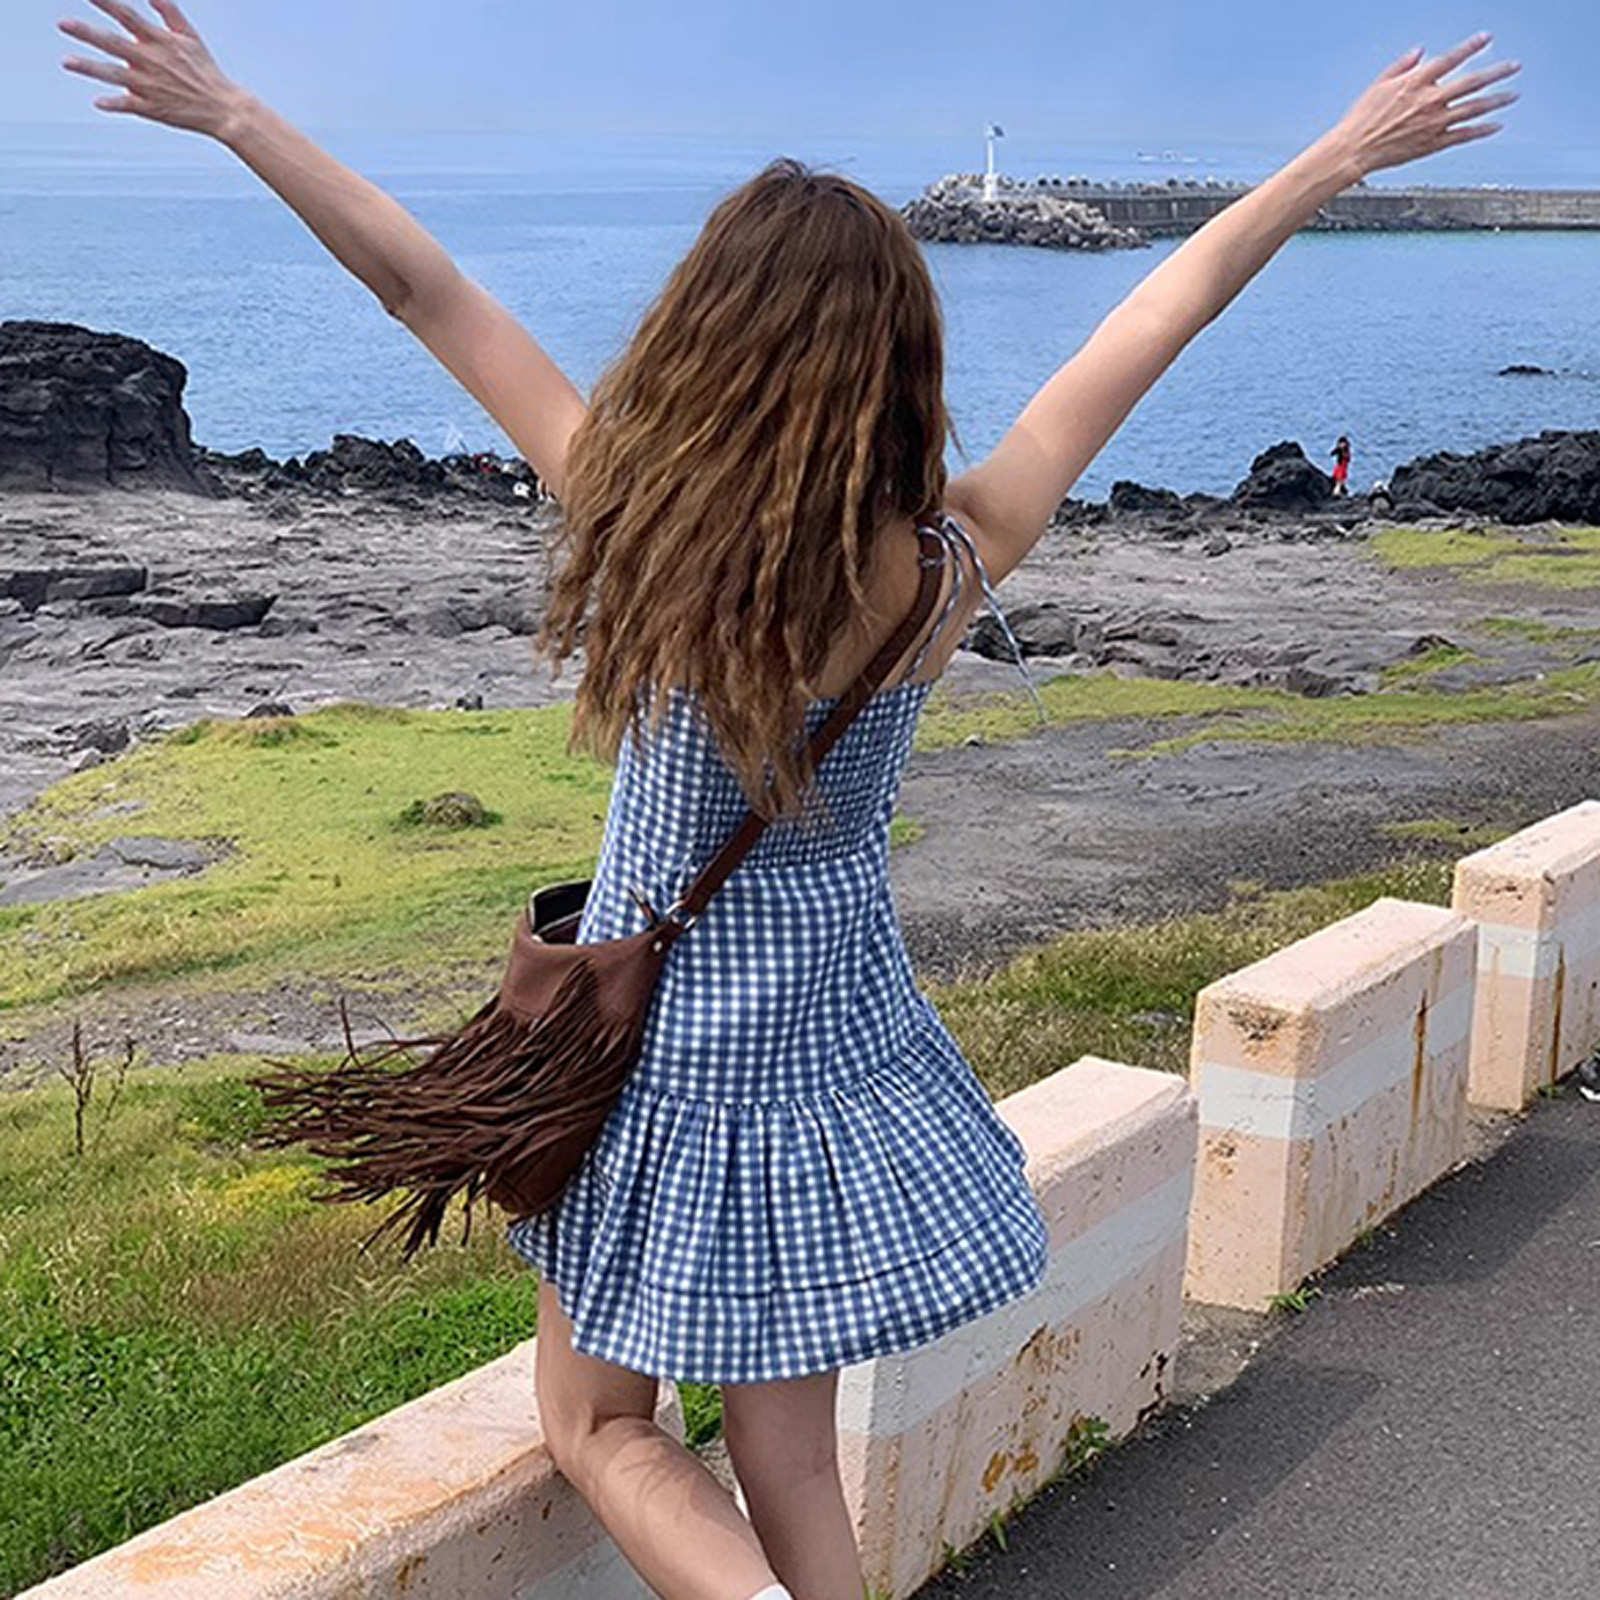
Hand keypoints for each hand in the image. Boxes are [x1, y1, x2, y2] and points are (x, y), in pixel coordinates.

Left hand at [59, 1, 247, 140]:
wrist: (223, 109)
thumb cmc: (205, 70)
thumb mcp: (190, 36)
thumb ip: (167, 11)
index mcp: (159, 41)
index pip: (127, 15)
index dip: (106, 2)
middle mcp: (151, 62)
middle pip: (113, 44)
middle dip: (87, 33)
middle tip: (63, 23)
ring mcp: (150, 86)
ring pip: (114, 75)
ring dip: (90, 68)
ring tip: (67, 62)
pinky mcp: (152, 109)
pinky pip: (129, 105)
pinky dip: (114, 104)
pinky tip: (99, 102)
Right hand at [1331, 34, 1519, 179]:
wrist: (1353, 150)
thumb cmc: (1361, 119)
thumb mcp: (1379, 84)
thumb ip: (1402, 66)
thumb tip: (1420, 53)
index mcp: (1416, 82)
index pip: (1451, 59)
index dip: (1471, 46)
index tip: (1487, 38)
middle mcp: (1430, 100)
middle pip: (1471, 82)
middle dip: (1496, 73)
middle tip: (1514, 66)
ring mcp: (1434, 123)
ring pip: (1473, 108)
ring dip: (1497, 100)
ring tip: (1513, 95)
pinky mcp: (1432, 143)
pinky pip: (1464, 135)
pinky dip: (1482, 130)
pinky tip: (1496, 125)